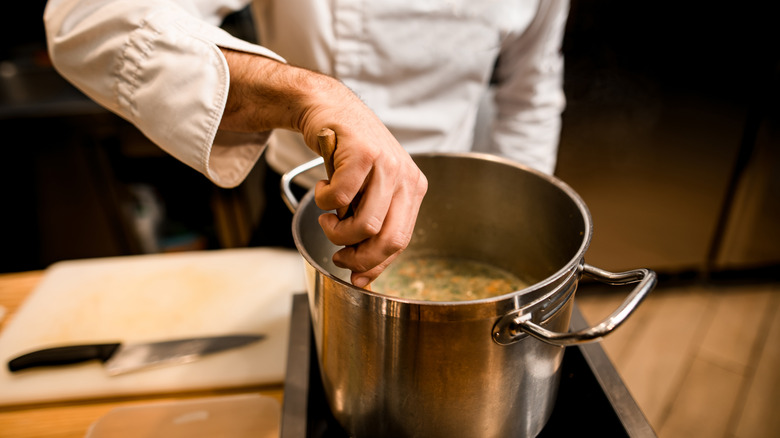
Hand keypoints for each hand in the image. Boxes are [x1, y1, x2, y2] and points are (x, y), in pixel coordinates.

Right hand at [219, 50, 426, 286]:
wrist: (329, 109)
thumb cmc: (347, 154)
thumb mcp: (369, 190)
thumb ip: (372, 224)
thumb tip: (362, 275)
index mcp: (413, 189)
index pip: (401, 241)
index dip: (376, 265)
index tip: (355, 276)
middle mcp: (406, 177)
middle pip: (388, 239)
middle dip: (358, 258)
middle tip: (337, 256)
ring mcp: (386, 164)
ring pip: (365, 225)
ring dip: (337, 231)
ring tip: (328, 218)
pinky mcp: (361, 154)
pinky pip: (339, 199)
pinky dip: (324, 201)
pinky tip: (323, 188)